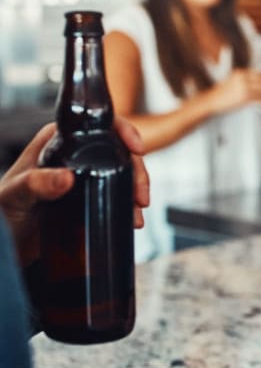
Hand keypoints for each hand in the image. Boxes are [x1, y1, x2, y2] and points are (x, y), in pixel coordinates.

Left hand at [0, 118, 148, 265]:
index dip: (123, 131)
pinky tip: (131, 220)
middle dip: (137, 171)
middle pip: (118, 151)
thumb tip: (67, 178)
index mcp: (57, 141)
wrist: (5, 242)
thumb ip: (36, 184)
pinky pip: (117, 195)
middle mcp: (74, 155)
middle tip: (140, 196)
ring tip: (137, 213)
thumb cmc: (2, 212)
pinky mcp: (90, 197)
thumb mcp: (16, 195)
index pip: (97, 125)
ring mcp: (84, 176)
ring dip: (135, 192)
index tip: (137, 148)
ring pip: (122, 173)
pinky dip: (129, 207)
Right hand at [208, 68, 260, 114]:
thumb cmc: (222, 94)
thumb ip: (244, 80)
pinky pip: (259, 98)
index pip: (258, 73)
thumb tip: (258, 83)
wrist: (211, 101)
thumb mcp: (233, 82)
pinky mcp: (244, 98)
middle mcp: (242, 78)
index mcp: (240, 73)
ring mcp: (244, 88)